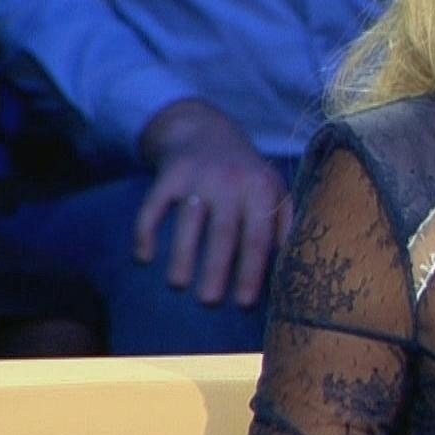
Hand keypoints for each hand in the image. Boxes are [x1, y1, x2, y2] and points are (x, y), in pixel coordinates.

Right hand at [135, 100, 291, 307]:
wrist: (206, 131)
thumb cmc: (246, 175)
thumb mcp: (273, 190)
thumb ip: (284, 224)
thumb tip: (290, 267)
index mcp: (260, 190)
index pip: (257, 238)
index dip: (250, 272)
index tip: (243, 304)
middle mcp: (230, 181)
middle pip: (223, 233)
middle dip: (215, 271)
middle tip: (208, 304)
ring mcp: (197, 176)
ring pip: (187, 222)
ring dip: (181, 256)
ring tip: (177, 286)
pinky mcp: (168, 174)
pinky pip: (152, 206)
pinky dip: (145, 232)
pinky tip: (143, 258)